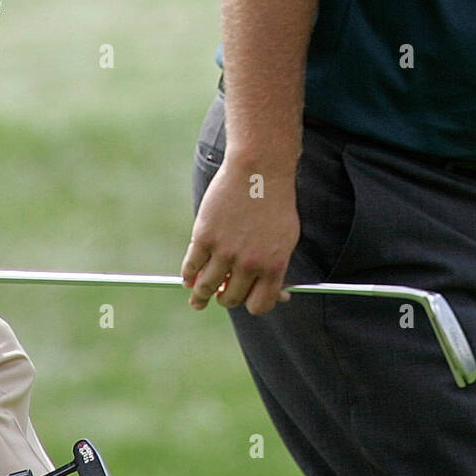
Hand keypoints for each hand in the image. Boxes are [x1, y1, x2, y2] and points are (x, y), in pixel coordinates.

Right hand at [181, 157, 299, 315]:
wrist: (259, 170)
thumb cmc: (274, 202)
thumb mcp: (287, 238)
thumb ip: (278, 267)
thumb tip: (279, 294)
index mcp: (274, 266)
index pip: (259, 306)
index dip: (250, 304)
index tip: (245, 297)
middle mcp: (249, 264)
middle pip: (232, 299)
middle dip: (226, 298)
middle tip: (221, 292)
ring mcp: (225, 252)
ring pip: (207, 289)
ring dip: (200, 296)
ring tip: (198, 298)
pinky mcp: (204, 237)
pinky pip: (190, 268)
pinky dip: (187, 276)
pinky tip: (188, 278)